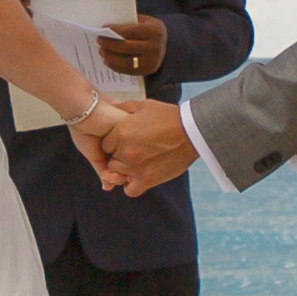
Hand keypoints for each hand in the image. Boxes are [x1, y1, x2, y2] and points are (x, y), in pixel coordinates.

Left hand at [81, 98, 197, 193]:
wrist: (192, 132)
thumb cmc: (169, 117)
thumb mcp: (145, 105)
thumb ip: (124, 107)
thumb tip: (111, 106)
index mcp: (121, 132)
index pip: (104, 144)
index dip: (113, 143)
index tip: (123, 142)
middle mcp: (125, 151)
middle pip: (110, 159)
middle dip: (118, 156)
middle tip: (133, 151)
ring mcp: (135, 167)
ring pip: (117, 174)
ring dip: (124, 170)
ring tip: (137, 162)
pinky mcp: (147, 180)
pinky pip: (130, 190)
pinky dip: (132, 185)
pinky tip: (139, 176)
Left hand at [98, 14, 166, 79]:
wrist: (164, 45)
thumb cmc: (149, 30)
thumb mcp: (144, 21)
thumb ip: (129, 22)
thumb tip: (106, 27)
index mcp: (154, 31)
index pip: (130, 31)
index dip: (114, 31)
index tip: (102, 29)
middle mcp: (155, 47)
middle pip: (126, 47)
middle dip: (110, 44)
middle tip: (99, 41)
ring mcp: (152, 61)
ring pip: (126, 61)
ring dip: (111, 57)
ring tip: (101, 52)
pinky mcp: (148, 70)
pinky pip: (128, 70)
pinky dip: (116, 66)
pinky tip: (107, 61)